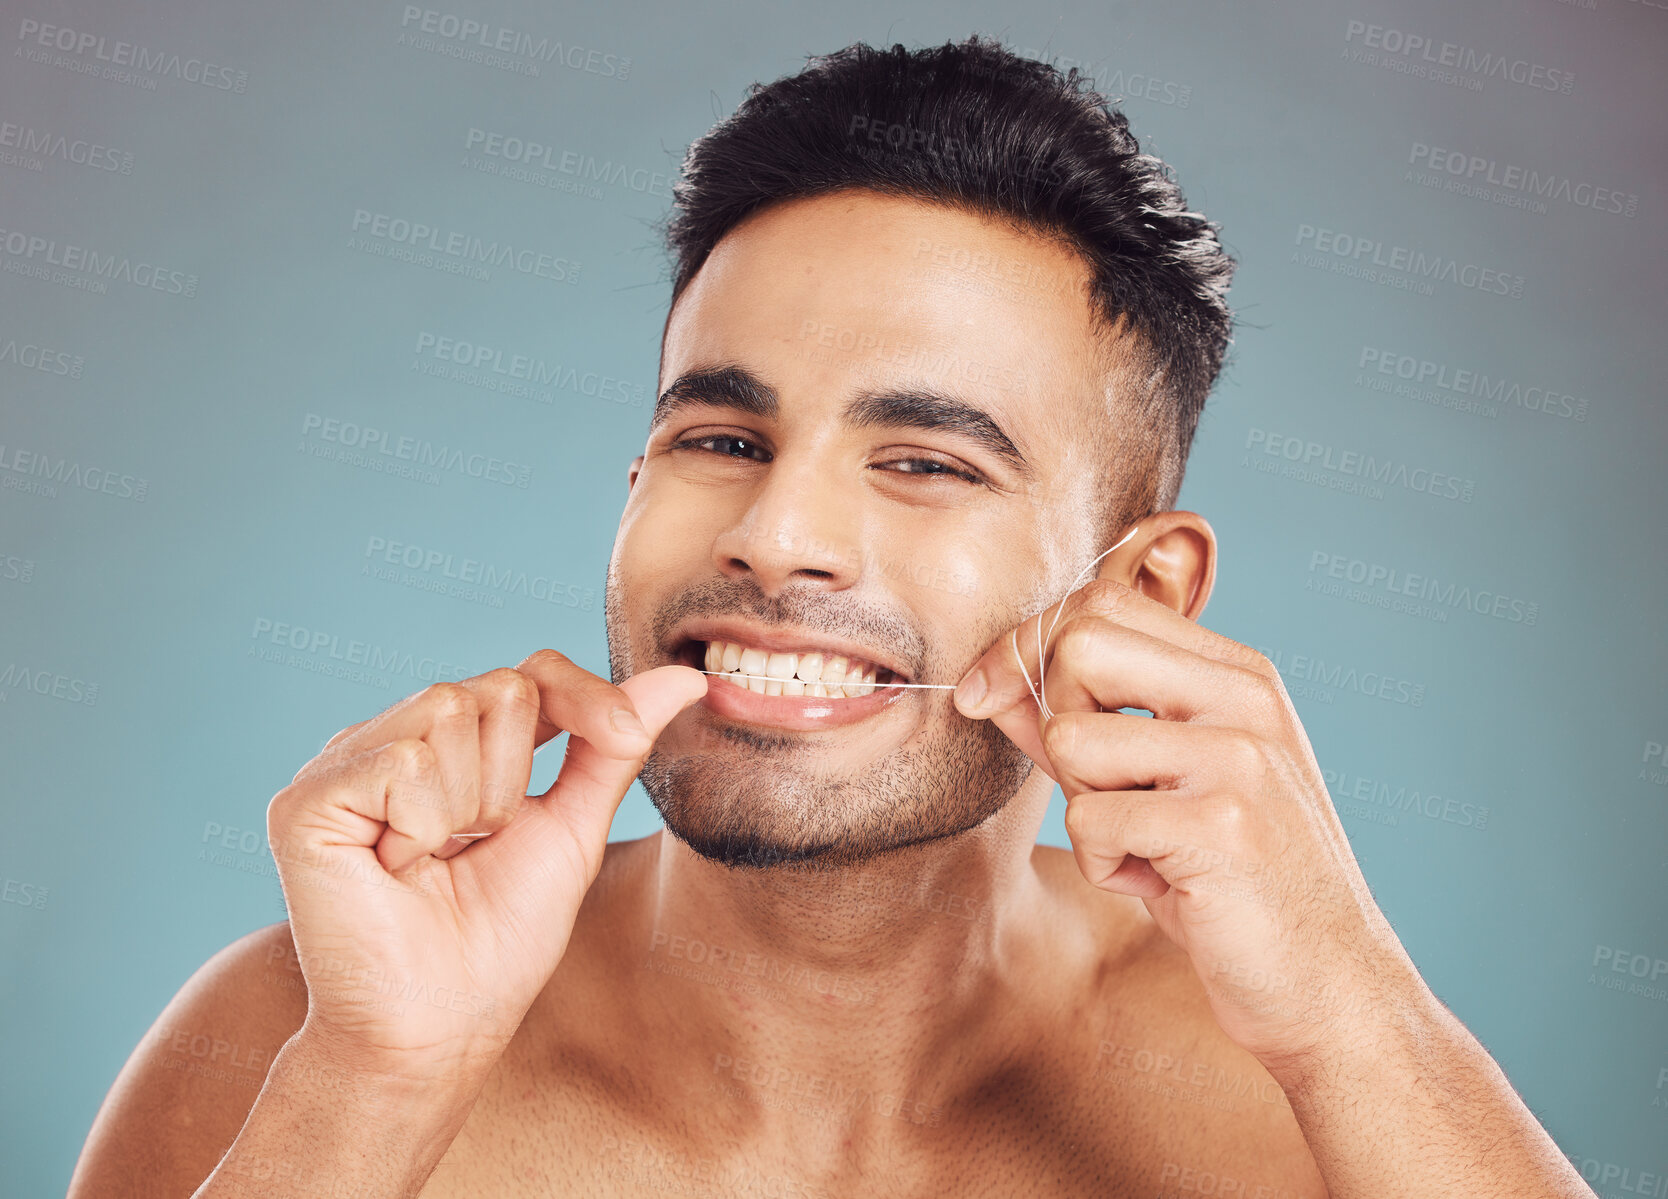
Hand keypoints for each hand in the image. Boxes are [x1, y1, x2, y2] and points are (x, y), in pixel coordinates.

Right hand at [267, 651, 705, 1077]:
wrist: (441, 1028)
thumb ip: (614, 747)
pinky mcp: (307, 800)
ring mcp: (344, 765)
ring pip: (450, 713)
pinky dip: (423, 826)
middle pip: (498, 688)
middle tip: (475, 849)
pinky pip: (404, 761)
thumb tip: (684, 675)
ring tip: (434, 862)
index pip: (529, 672)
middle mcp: (391, 740)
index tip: (623, 737)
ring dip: (471, 807)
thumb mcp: (573, 828)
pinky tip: (396, 868)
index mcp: (448, 745)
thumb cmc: (500, 940)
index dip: (584, 699)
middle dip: (516, 782)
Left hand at [953, 578, 1427, 1076]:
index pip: (1102, 601)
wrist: (1328, 984)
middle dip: (1051, 717)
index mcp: (1236, 674)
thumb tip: (988, 681)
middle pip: (1080, 644)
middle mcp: (1244, 699)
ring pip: (1072, 738)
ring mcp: (1239, 757)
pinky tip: (1163, 886)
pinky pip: (1091, 821)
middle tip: (1096, 787)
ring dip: (1083, 810)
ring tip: (1143, 847)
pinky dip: (1105, 866)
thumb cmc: (1229, 884)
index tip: (983, 693)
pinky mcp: (1222, 825)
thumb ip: (1082, 725)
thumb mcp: (1155, 786)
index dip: (1025, 643)